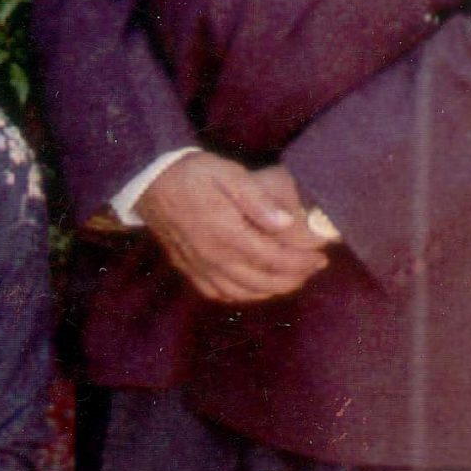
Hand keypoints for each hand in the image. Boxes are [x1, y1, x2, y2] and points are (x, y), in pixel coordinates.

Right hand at [135, 152, 328, 304]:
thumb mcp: (230, 174)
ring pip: (242, 292)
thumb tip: (287, 223)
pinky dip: (241, 295)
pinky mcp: (188, 268)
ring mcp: (199, 266)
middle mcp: (213, 257)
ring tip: (290, 278)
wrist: (150, 183)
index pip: (274, 259)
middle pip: (262, 282)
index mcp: (227, 234)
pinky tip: (254, 287)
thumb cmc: (193, 174)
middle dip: (293, 278)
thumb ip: (258, 200)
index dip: (301, 263)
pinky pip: (218, 293)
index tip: (320, 258)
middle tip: (312, 268)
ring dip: (271, 290)